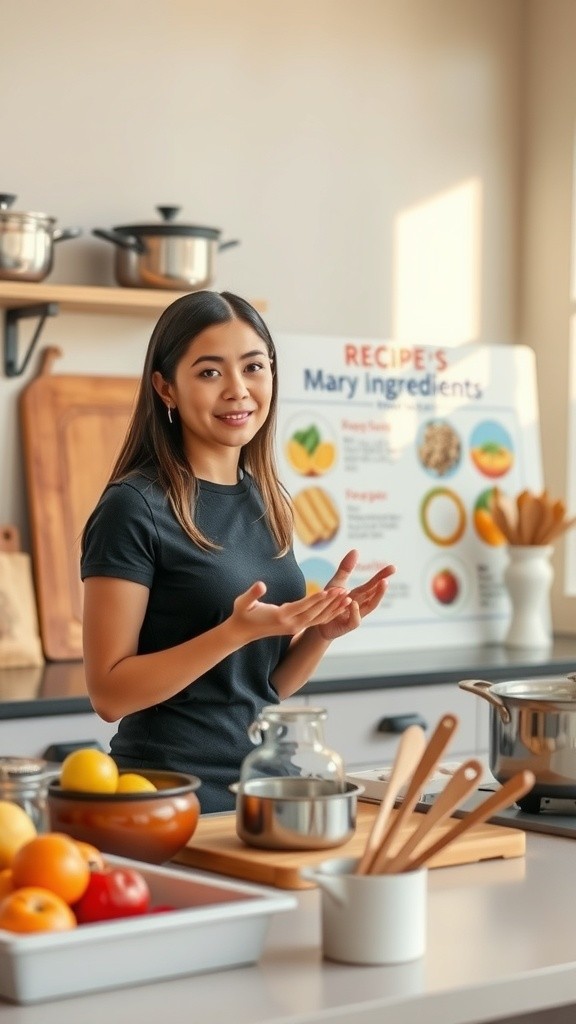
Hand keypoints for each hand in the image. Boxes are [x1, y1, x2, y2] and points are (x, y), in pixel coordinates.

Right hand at [230, 581, 350, 643]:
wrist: (242, 632)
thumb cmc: (243, 613)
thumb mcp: (243, 602)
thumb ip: (252, 594)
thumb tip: (260, 585)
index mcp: (281, 616)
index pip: (302, 606)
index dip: (315, 599)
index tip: (328, 590)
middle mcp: (291, 624)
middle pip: (315, 612)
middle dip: (330, 601)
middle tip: (344, 590)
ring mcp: (295, 627)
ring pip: (319, 618)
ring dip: (333, 608)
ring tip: (348, 597)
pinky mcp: (296, 627)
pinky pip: (316, 621)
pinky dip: (329, 614)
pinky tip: (340, 607)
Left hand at [316, 549, 395, 641]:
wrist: (318, 623)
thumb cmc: (330, 603)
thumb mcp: (337, 583)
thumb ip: (346, 568)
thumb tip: (356, 550)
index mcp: (358, 595)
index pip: (372, 584)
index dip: (382, 576)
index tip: (393, 568)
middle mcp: (360, 605)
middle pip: (374, 594)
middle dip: (382, 585)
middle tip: (390, 575)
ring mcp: (355, 616)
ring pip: (369, 607)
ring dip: (376, 596)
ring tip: (383, 583)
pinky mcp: (347, 626)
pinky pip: (355, 620)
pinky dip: (355, 611)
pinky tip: (354, 603)